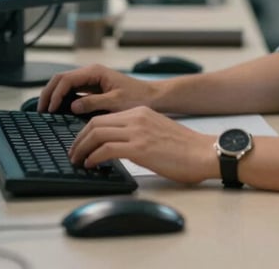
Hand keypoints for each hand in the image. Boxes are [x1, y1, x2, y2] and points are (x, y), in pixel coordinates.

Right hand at [37, 64, 158, 114]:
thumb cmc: (138, 97)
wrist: (152, 97)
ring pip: (65, 85)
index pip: (66, 79)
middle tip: (41, 111)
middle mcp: (91, 73)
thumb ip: (93, 103)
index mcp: (95, 72)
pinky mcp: (93, 90)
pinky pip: (73, 92)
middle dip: (49, 93)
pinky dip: (63, 100)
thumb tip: (72, 106)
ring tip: (46, 112)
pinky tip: (59, 111)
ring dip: (54, 96)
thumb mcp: (116, 101)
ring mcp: (91, 81)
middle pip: (61, 79)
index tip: (50, 110)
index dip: (56, 94)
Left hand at [69, 106, 217, 183]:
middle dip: (79, 139)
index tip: (80, 144)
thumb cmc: (185, 149)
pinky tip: (92, 165)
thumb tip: (119, 147)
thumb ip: (138, 133)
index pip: (104, 117)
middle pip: (95, 123)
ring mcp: (138, 131)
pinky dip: (94, 157)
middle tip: (73, 153)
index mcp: (140, 112)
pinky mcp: (140, 147)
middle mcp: (136, 117)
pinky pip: (107, 149)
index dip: (86, 131)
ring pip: (96, 133)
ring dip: (81, 148)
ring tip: (78, 161)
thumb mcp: (157, 131)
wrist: (205, 152)